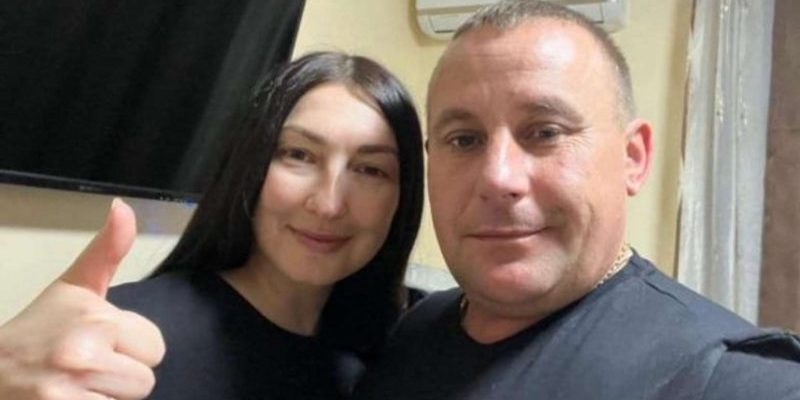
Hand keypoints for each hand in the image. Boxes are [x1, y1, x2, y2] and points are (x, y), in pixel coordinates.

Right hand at [0, 199, 165, 398]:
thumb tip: (124, 206)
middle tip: (85, 368)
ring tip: (77, 386)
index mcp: (94, 319)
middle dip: (120, 378)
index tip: (100, 344)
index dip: (131, 349)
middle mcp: (82, 354)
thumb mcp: (72, 288)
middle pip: (144, 381)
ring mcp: (67, 393)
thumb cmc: (36, 331)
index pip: (156, 348)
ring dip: (106, 398)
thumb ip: (107, 250)